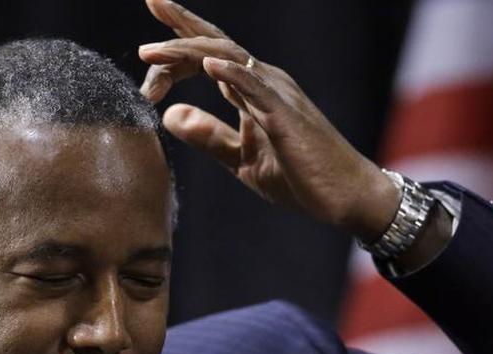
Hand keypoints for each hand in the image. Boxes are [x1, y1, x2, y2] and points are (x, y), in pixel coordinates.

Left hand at [138, 0, 398, 241]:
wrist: (345, 196)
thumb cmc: (299, 176)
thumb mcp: (240, 159)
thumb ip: (207, 136)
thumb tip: (169, 116)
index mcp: (253, 90)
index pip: (211, 56)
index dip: (179, 46)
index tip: (147, 48)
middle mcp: (265, 82)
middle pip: (216, 44)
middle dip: (181, 25)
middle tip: (151, 0)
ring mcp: (277, 94)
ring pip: (228, 59)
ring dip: (189, 51)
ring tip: (153, 53)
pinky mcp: (286, 116)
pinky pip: (256, 88)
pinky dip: (231, 73)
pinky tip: (207, 65)